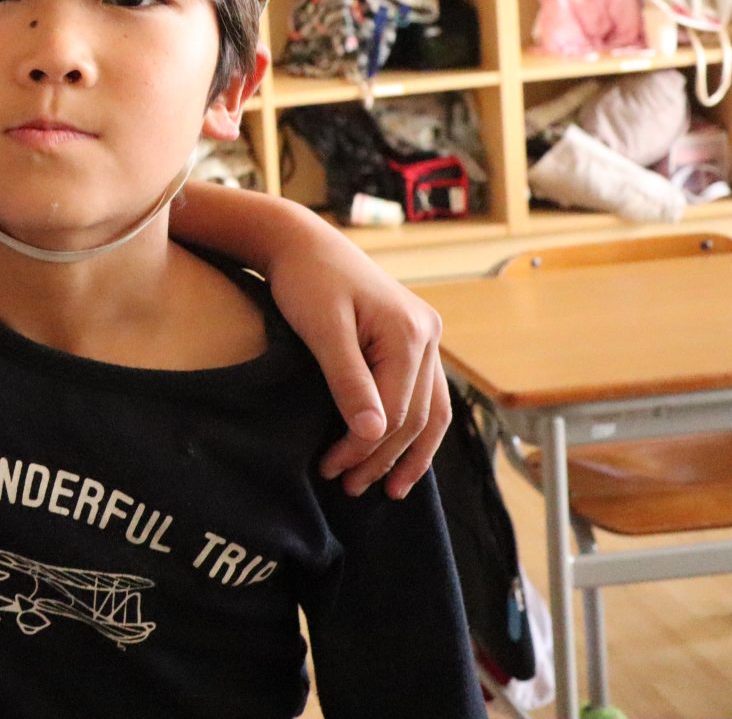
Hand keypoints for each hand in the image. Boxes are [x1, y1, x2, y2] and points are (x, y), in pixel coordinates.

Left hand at [264, 209, 448, 499]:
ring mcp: (424, 336)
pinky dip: (412, 426)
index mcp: (409, 333)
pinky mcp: (412, 338)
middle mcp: (427, 335)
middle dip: (383, 457)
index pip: (395, 411)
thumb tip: (373, 435)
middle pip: (416, 416)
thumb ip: (348, 380)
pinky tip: (398, 453)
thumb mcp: (322, 330)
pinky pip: (422, 393)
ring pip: (430, 410)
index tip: (331, 470)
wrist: (301, 242)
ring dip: (407, 452)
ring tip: (386, 489)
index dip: (365, 448)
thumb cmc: (305, 281)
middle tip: (348, 487)